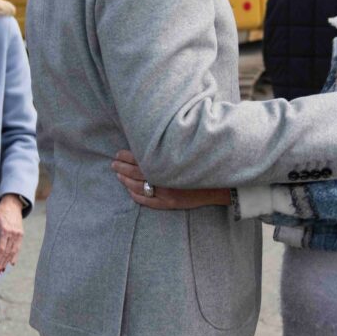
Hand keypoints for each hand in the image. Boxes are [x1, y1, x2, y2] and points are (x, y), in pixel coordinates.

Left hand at [0, 194, 24, 273]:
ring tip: (3, 269)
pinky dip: (15, 256)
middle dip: (2, 262)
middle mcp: (13, 233)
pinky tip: (12, 263)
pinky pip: (18, 247)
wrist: (12, 205)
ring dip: (8, 261)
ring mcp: (18, 234)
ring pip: (13, 251)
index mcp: (5, 230)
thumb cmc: (0, 213)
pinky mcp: (21, 234)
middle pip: (7, 252)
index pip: (1, 248)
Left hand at [112, 150, 230, 209]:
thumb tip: (156, 132)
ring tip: (117, 174)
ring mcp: (167, 192)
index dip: (127, 156)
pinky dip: (135, 195)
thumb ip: (172, 141)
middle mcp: (165, 177)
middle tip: (113, 163)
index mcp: (167, 161)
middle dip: (122, 167)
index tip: (119, 152)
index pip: (140, 158)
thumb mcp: (189, 146)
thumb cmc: (205, 159)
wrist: (224, 180)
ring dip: (125, 180)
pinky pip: (147, 201)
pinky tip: (129, 190)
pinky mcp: (171, 203)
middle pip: (136, 172)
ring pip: (138, 186)